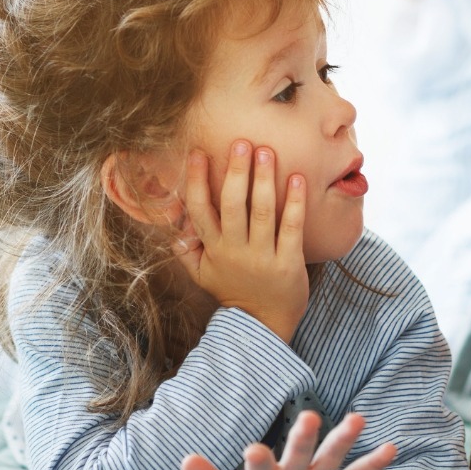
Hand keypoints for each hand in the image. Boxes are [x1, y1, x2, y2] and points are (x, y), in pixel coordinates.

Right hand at [175, 140, 310, 342]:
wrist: (263, 326)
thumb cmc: (234, 293)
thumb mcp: (203, 276)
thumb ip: (187, 251)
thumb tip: (174, 226)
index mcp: (213, 249)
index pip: (199, 210)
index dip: (196, 180)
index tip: (198, 153)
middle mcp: (235, 251)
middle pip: (231, 205)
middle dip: (235, 172)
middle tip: (241, 143)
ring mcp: (262, 257)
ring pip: (261, 212)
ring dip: (263, 179)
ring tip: (266, 152)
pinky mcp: (288, 263)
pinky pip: (291, 228)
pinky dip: (295, 203)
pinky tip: (296, 179)